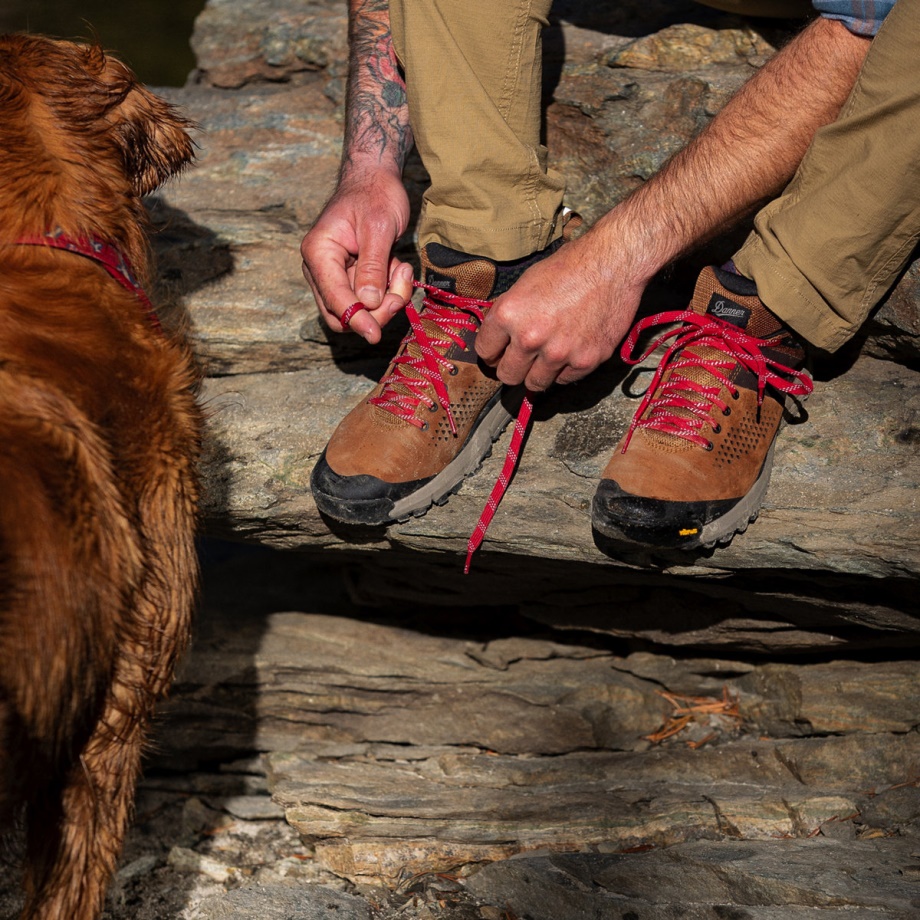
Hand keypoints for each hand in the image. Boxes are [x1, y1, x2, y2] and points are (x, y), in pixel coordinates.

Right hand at [301, 167, 413, 343]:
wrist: (376, 180)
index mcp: (319, 252)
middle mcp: (320, 268)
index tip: (375, 334)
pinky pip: (370, 301)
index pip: (334, 299)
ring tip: (402, 271)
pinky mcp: (351, 279)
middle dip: (375, 312)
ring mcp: (335, 276)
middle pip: (342, 315)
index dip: (356, 319)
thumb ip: (373, 266)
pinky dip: (388, 292)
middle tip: (401, 293)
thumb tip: (367, 304)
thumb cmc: (376, 195)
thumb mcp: (379, 228)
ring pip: (359, 311)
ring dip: (387, 300)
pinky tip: (398, 268)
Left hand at [475, 228, 645, 390]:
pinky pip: (565, 380)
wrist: (613, 263)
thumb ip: (509, 314)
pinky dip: (565, 370)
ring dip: (537, 374)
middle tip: (521, 360)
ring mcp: (559, 353)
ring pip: (535, 384)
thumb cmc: (570, 267)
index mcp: (509, 315)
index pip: (485, 352)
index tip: (499, 352)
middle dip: (511, 368)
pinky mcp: (585, 361)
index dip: (492, 352)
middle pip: (507, 376)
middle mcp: (530, 338)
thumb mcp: (526, 283)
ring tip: (546, 357)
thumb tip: (499, 337)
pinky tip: (570, 351)